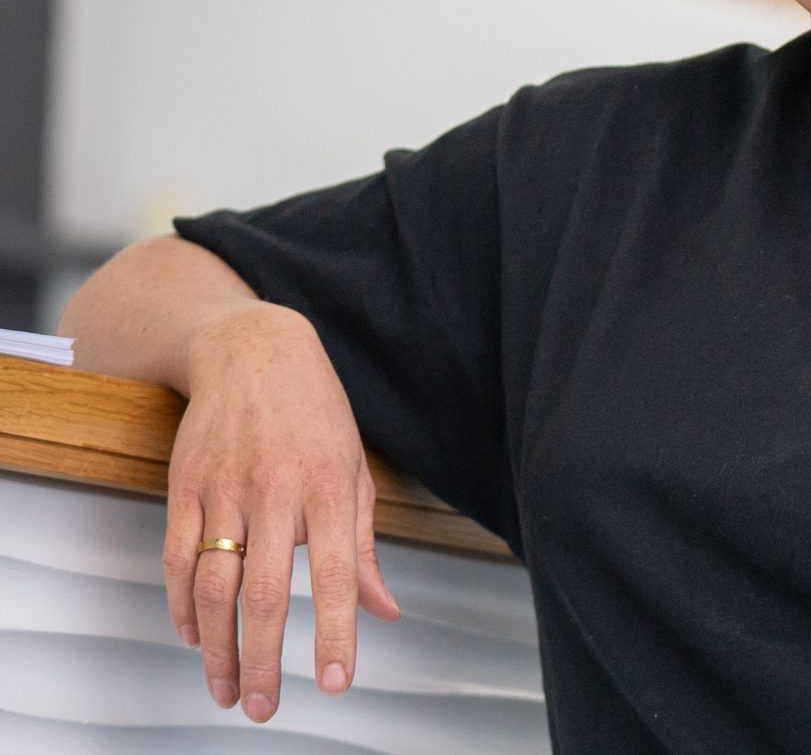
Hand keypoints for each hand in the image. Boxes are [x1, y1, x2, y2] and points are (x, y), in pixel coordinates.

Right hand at [162, 302, 401, 721]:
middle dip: (264, 659)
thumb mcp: (356, 470)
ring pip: (212, 586)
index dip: (337, 633)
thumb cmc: (316, 413)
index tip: (336, 682)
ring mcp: (225, 491)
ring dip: (217, 647)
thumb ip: (364, 547)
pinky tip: (195, 637)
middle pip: (265, 593)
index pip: (336, 576)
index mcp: (331, 489)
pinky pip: (176, 559)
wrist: (254, 351)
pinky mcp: (185, 488)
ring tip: (226, 690)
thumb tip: (385, 610)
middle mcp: (277, 493)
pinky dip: (181, 606)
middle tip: (262, 709)